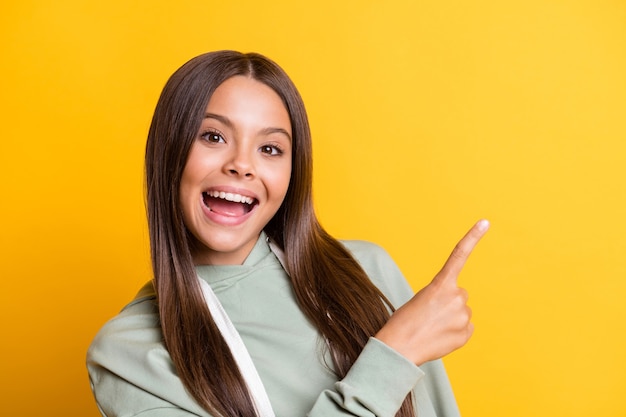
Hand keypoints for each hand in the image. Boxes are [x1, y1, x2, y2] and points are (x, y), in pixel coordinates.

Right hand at [375, 219, 489, 365]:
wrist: (399, 348)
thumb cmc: (404, 322)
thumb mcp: (420, 301)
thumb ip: (443, 298)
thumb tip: (459, 311)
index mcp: (440, 284)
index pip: (459, 255)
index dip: (473, 237)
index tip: (485, 222)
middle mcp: (456, 297)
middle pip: (459, 295)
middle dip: (449, 302)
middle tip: (430, 314)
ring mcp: (463, 316)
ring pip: (462, 312)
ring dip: (451, 318)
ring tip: (432, 327)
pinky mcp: (466, 334)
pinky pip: (465, 329)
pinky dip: (454, 332)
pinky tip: (440, 337)